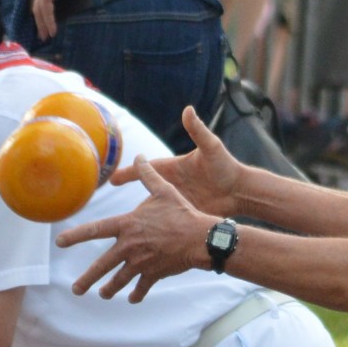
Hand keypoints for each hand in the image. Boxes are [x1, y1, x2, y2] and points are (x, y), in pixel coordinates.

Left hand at [32, 0, 121, 39]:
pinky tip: (52, 31)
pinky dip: (47, 21)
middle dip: (40, 23)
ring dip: (41, 25)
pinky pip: (44, 9)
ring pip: (38, 11)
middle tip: (43, 36)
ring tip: (45, 38)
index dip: (45, 11)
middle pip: (38, 8)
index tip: (48, 22)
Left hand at [57, 158, 212, 301]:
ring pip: (119, 280)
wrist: (200, 238)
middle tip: (76, 290)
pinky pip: (141, 287)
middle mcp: (129, 246)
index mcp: (127, 225)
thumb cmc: (181, 212)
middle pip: (102, 265)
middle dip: (87, 279)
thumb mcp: (163, 190)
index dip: (75, 236)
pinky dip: (136, 294)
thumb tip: (140, 156)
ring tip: (102, 295)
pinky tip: (132, 299)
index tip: (60, 242)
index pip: (95, 230)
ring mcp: (140, 263)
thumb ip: (147, 175)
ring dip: (109, 289)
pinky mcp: (153, 274)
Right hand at [101, 103, 241, 214]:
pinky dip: (154, 227)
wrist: (240, 190)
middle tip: (108, 201)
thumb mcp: (211, 147)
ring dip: (138, 215)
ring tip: (119, 226)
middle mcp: (171, 184)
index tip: (112, 178)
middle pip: (144, 191)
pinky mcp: (184, 212)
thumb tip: (188, 109)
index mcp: (173, 168)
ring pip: (152, 208)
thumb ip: (198, 130)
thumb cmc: (225, 166)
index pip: (146, 169)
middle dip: (127, 199)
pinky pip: (165, 220)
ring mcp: (177, 199)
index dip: (129, 173)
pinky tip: (142, 237)